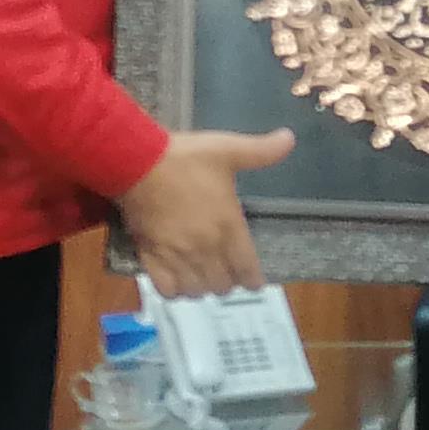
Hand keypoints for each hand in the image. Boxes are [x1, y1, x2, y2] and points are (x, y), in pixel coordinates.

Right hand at [119, 127, 292, 297]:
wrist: (138, 163)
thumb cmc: (186, 158)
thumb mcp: (228, 150)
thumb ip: (261, 150)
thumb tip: (290, 138)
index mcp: (229, 226)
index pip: (247, 269)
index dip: (253, 279)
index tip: (254, 281)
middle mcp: (206, 248)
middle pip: (222, 285)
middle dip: (227, 280)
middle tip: (225, 270)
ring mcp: (177, 256)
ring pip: (196, 291)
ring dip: (202, 287)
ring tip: (202, 276)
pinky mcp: (151, 257)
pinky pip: (167, 290)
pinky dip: (174, 290)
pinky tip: (176, 279)